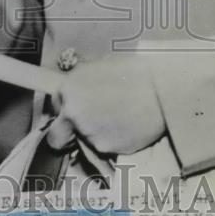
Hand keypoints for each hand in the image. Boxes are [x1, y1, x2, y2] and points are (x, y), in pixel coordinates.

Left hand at [47, 53, 165, 155]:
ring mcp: (87, 132)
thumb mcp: (99, 68)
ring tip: (118, 118)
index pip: (54, 106)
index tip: (75, 111)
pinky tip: (127, 126)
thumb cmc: (134, 73)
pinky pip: (104, 147)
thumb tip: (75, 93)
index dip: (65, 109)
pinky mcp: (105, 147)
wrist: (161, 90)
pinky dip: (113, 141)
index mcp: (68, 89)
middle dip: (68, 134)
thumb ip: (80, 84)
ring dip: (96, 134)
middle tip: (88, 126)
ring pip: (83, 142)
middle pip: (56, 136)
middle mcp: (72, 112)